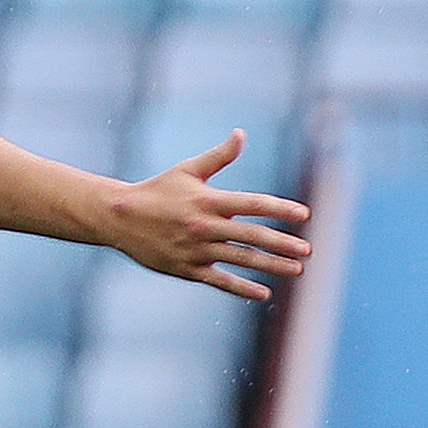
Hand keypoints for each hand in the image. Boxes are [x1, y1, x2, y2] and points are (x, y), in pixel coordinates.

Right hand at [111, 131, 316, 300]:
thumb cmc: (158, 191)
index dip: (280, 209)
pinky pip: (220, 281)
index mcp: (209, 201)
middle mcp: (206, 226)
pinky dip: (242, 288)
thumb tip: (241, 134)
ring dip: (271, 266)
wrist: (119, 217)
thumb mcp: (188, 170)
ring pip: (241, 260)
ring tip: (297, 270)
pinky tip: (264, 293)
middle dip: (283, 244)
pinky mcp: (187, 269)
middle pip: (252, 235)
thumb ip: (219, 156)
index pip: (253, 204)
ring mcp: (197, 250)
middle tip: (307, 250)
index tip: (304, 215)